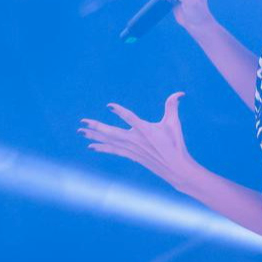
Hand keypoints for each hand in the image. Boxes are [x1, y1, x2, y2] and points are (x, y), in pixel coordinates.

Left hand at [80, 93, 197, 193]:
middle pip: (111, 132)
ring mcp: (131, 149)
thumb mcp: (174, 123)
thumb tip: (181, 92)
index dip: (120, 111)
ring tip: (81, 132)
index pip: (130, 118)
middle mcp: (135, 140)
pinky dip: (101, 147)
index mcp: (146, 130)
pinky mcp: (130, 155)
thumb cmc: (176, 144)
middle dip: (96, 126)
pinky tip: (91, 146)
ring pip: (109, 141)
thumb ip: (172, 106)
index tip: (109, 106)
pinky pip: (112, 150)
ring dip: (94, 136)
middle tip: (82, 122)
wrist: (175, 168)